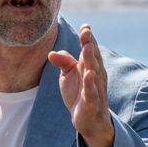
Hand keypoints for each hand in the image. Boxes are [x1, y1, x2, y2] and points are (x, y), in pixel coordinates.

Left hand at [48, 23, 114, 146]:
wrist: (88, 121)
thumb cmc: (79, 95)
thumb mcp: (68, 76)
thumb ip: (63, 63)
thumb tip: (51, 53)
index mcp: (90, 67)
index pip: (90, 50)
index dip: (88, 38)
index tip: (85, 26)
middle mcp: (96, 76)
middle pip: (93, 58)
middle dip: (90, 44)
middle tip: (86, 32)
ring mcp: (95, 89)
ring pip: (94, 72)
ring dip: (91, 60)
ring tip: (88, 47)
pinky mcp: (92, 103)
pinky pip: (92, 92)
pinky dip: (90, 83)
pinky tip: (88, 74)